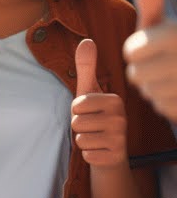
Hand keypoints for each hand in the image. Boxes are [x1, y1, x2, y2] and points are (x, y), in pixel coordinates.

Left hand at [72, 38, 127, 169]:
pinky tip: (99, 150)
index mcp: (115, 100)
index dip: (76, 110)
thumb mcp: (88, 91)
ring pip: (80, 139)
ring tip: (95, 137)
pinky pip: (86, 154)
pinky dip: (88, 154)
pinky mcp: (116, 156)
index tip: (89, 112)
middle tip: (91, 127)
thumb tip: (86, 41)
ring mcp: (121, 138)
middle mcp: (121, 118)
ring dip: (83, 140)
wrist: (109, 151)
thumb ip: (86, 67)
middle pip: (76, 122)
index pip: (77, 105)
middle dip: (78, 126)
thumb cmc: (95, 117)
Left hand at [124, 0, 176, 120]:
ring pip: (149, 93)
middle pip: (136, 75)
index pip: (131, 52)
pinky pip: (163, 107)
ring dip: (155, 87)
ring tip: (172, 77)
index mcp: (175, 35)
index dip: (136, 51)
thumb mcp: (163, 24)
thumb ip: (151, 2)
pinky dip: (167, 102)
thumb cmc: (174, 45)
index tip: (152, 47)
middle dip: (144, 71)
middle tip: (162, 64)